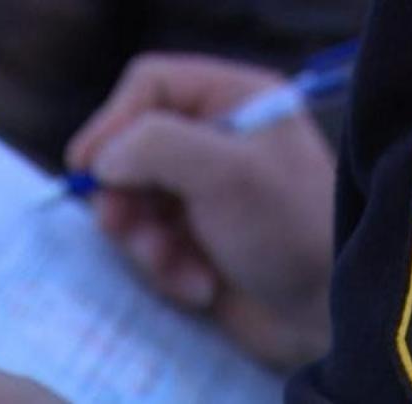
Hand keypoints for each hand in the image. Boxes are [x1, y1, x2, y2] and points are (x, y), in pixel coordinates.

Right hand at [67, 54, 335, 369]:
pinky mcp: (191, 238)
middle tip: (121, 226)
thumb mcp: (226, 173)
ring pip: (131, 200)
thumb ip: (154, 147)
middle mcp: (212, 139)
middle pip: (130, 146)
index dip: (112, 120)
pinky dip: (165, 268)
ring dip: (145, 241)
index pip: (148, 85)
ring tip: (175, 264)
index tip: (86, 166)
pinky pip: (148, 242)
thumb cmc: (287, 230)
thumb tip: (101, 162)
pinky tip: (200, 286)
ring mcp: (199, 191)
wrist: (325, 315)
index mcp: (231, 101)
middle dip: (125, 195)